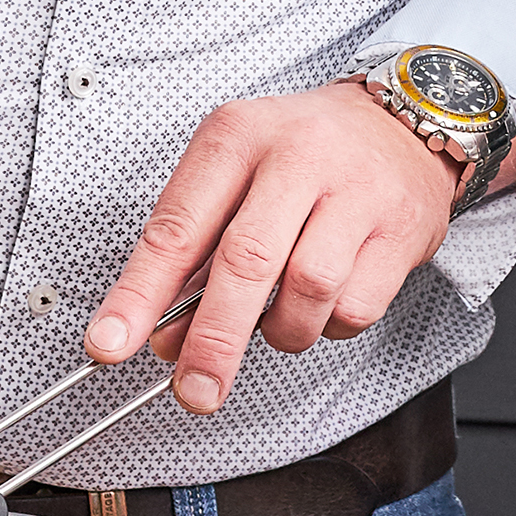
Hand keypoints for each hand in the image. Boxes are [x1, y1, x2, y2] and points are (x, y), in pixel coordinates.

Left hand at [84, 84, 515, 411]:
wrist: (403, 126)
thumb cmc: (306, 157)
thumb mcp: (237, 181)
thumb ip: (197, 257)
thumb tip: (165, 338)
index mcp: (237, 137)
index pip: (178, 226)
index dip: (140, 293)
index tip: (111, 344)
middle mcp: (298, 157)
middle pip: (247, 262)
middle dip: (215, 339)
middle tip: (195, 389)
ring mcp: (357, 192)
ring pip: (309, 290)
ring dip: (284, 330)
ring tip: (278, 322)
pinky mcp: (401, 231)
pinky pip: (356, 307)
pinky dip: (331, 326)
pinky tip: (326, 305)